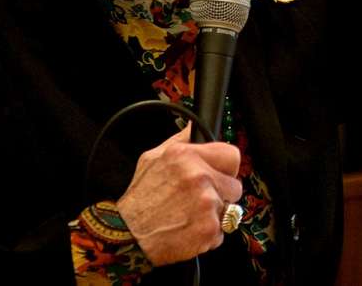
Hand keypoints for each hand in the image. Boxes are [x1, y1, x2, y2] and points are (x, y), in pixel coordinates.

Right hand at [115, 124, 242, 265]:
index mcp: (187, 156)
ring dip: (215, 215)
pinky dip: (208, 234)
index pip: (232, 155)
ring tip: (191, 215)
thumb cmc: (139, 197)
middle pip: (235, 186)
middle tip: (200, 199)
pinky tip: (189, 229)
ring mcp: (206, 204)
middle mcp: (199, 178)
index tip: (221, 174)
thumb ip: (180, 140)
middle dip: (221, 193)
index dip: (227, 167)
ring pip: (229, 210)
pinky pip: (221, 231)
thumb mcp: (152, 157)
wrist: (127, 233)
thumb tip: (195, 127)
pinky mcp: (209, 229)